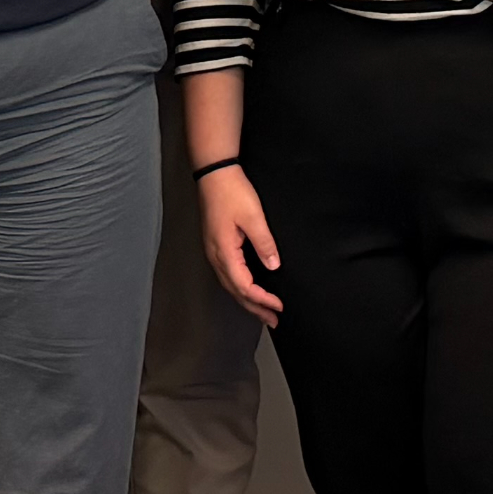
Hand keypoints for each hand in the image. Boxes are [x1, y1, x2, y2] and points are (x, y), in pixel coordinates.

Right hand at [198, 167, 282, 328]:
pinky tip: (250, 288)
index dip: (262, 299)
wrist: (215, 173)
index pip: (244, 286)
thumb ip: (264, 243)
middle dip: (254, 308)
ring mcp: (213, 251)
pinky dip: (241, 286)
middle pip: (235, 291)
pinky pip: (228, 274)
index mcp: (224, 252)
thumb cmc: (233, 192)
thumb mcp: (253, 216)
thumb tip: (273, 267)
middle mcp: (215, 256)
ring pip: (230, 284)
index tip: (279, 307)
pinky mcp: (216, 245)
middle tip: (274, 321)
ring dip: (247, 299)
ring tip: (264, 311)